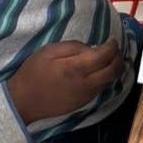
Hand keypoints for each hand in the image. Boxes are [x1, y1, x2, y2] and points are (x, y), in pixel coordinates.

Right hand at [8, 36, 123, 126]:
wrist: (24, 101)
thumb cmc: (33, 72)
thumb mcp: (49, 51)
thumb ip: (73, 47)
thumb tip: (93, 48)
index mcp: (76, 69)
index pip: (104, 56)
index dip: (112, 46)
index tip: (112, 39)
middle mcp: (86, 84)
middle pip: (113, 70)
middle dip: (118, 57)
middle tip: (116, 48)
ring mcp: (86, 96)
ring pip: (110, 80)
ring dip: (115, 67)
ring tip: (111, 57)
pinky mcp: (84, 103)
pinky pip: (101, 88)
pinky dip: (106, 77)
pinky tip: (100, 70)